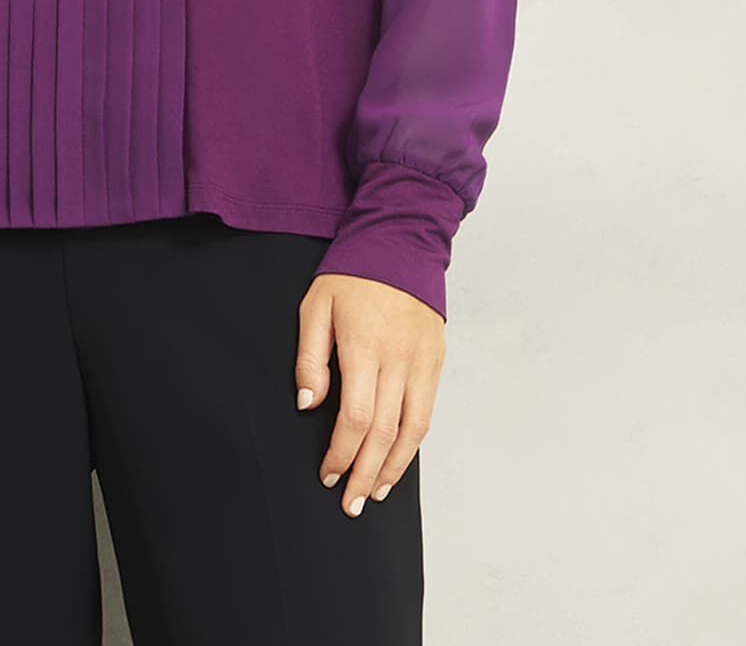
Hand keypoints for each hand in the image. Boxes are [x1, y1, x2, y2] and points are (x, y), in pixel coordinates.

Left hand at [294, 274, 443, 515]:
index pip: (355, 417)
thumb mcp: (316, 306)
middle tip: (348, 503)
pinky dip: (413, 445)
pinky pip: (426, 413)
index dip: (340, 452)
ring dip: (393, 469)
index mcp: (363, 345)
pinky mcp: (435, 362)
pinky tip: (397, 462)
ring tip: (373, 493)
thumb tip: (309, 404)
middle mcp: (397, 358)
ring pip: (411, 430)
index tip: (325, 472)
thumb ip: (310, 356)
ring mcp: (421, 362)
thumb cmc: (351, 275)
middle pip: (384, 433)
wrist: (400, 243)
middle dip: (364, 473)